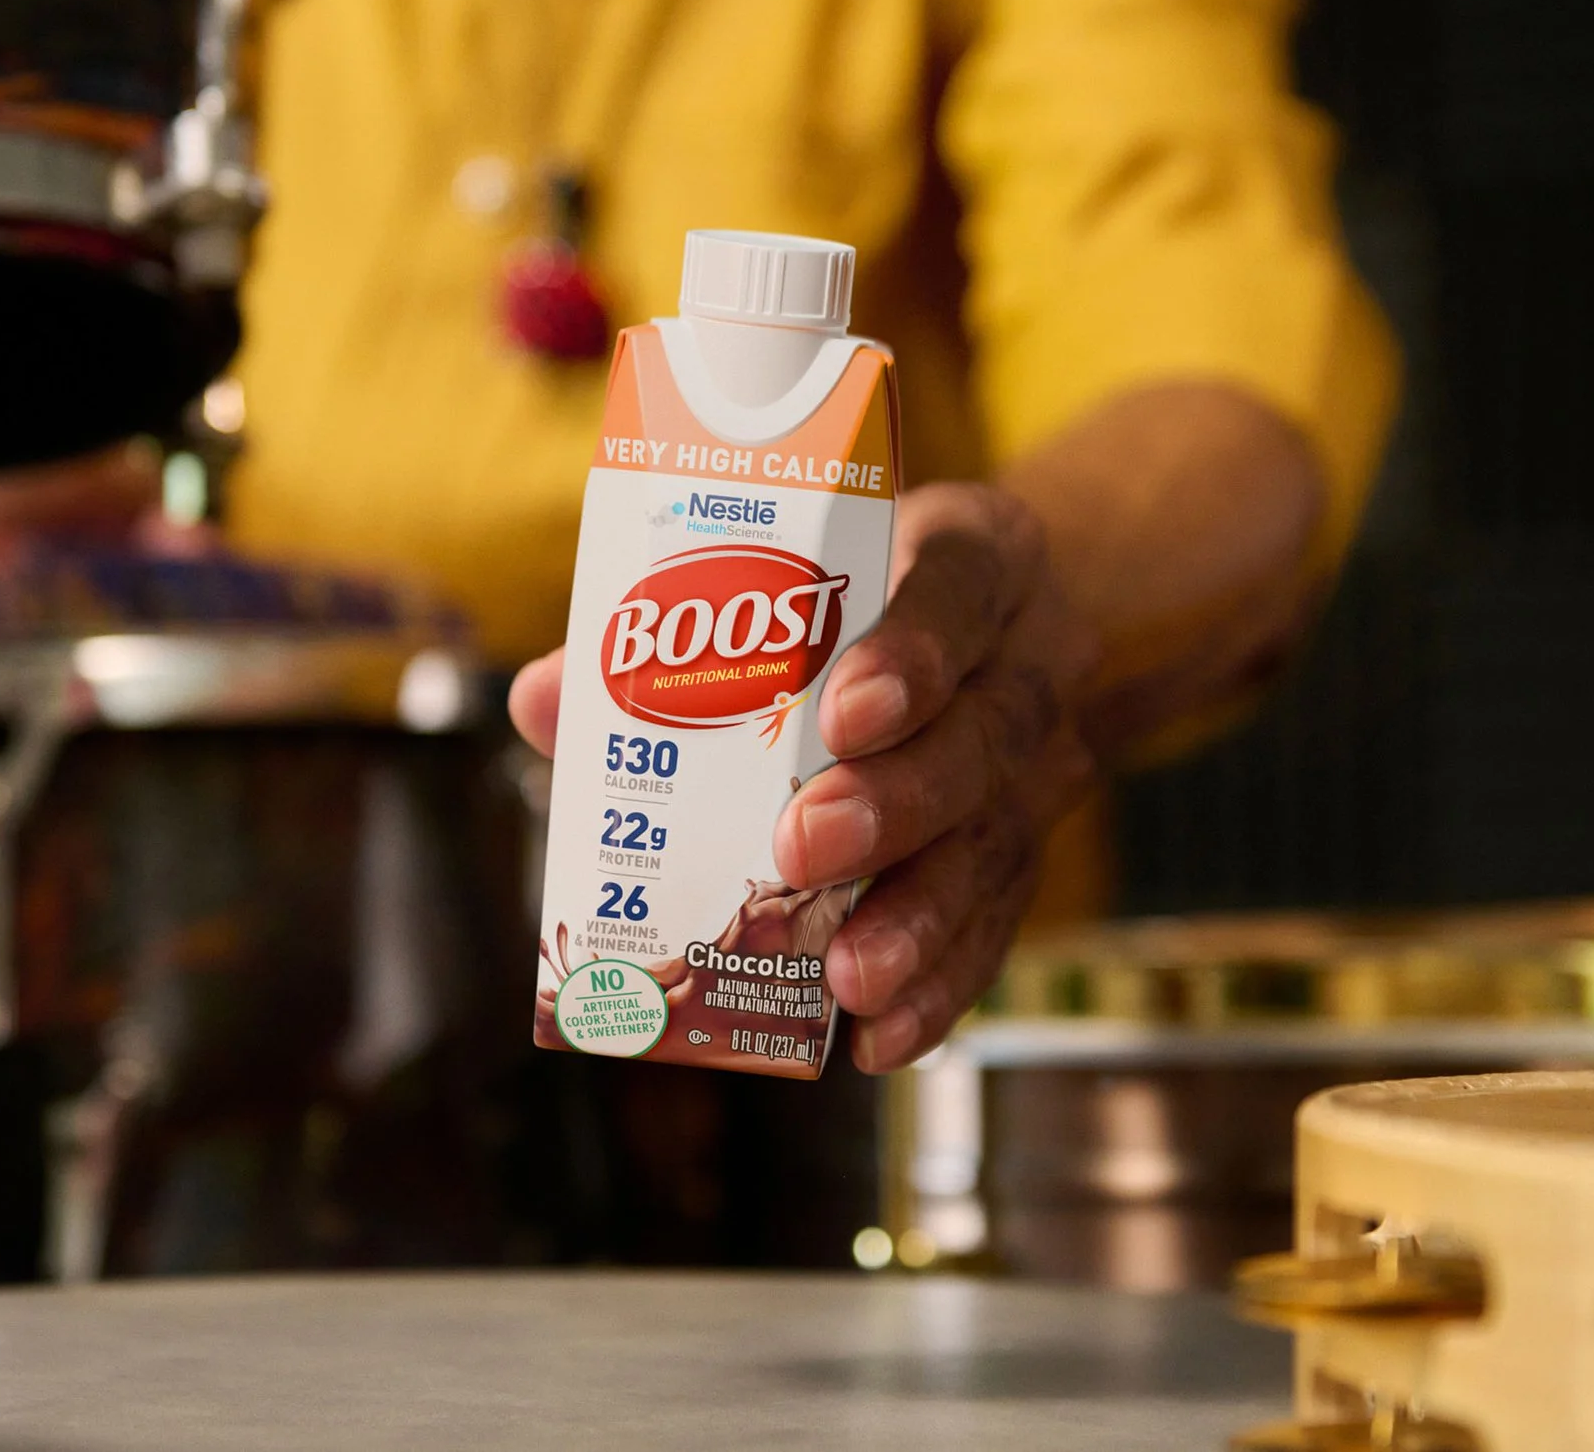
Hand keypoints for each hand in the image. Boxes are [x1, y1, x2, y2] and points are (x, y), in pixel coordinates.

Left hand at [508, 481, 1099, 1072]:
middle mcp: (1029, 660)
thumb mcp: (795, 572)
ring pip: (1000, 842)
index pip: (959, 589)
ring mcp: (1045, 763)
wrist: (1002, 625)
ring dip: (921, 919)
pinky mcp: (1031, 849)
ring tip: (850, 978)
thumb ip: (667, 630)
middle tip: (805, 850)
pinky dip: (942, 985)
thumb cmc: (863, 594)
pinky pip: (1001, 923)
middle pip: (986, 733)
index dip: (911, 654)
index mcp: (976, 558)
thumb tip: (548, 701)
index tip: (843, 712)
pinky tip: (885, 1035)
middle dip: (895, 802)